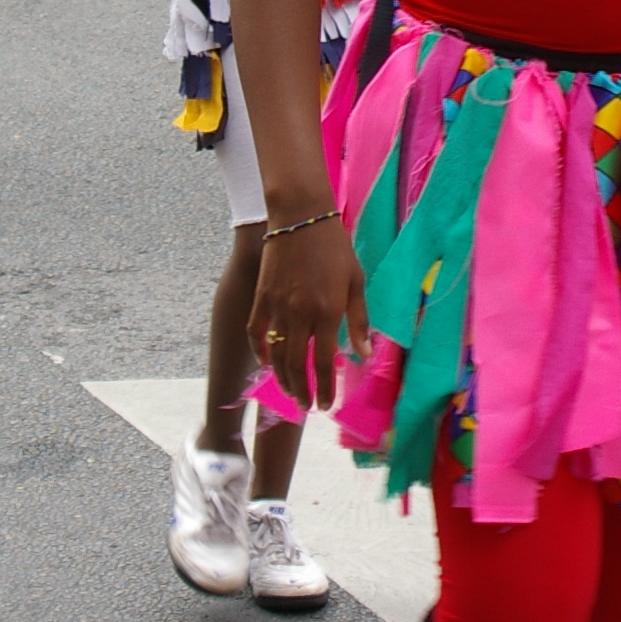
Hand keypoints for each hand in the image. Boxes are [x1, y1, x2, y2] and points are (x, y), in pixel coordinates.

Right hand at [251, 216, 369, 408]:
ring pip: (275, 354)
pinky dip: (260, 350)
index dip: (324, 388)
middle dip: (301, 390)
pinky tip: (266, 362)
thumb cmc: (335, 247)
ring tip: (290, 391)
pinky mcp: (261, 296)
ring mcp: (277, 305)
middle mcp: (300, 313)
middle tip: (306, 405)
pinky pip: (256, 331)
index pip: (323, 362)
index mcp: (328, 310)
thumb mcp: (356, 280)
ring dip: (282, 378)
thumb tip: (364, 354)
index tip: (325, 404)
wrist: (301, 216)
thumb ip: (359, 319)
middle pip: (296, 364)